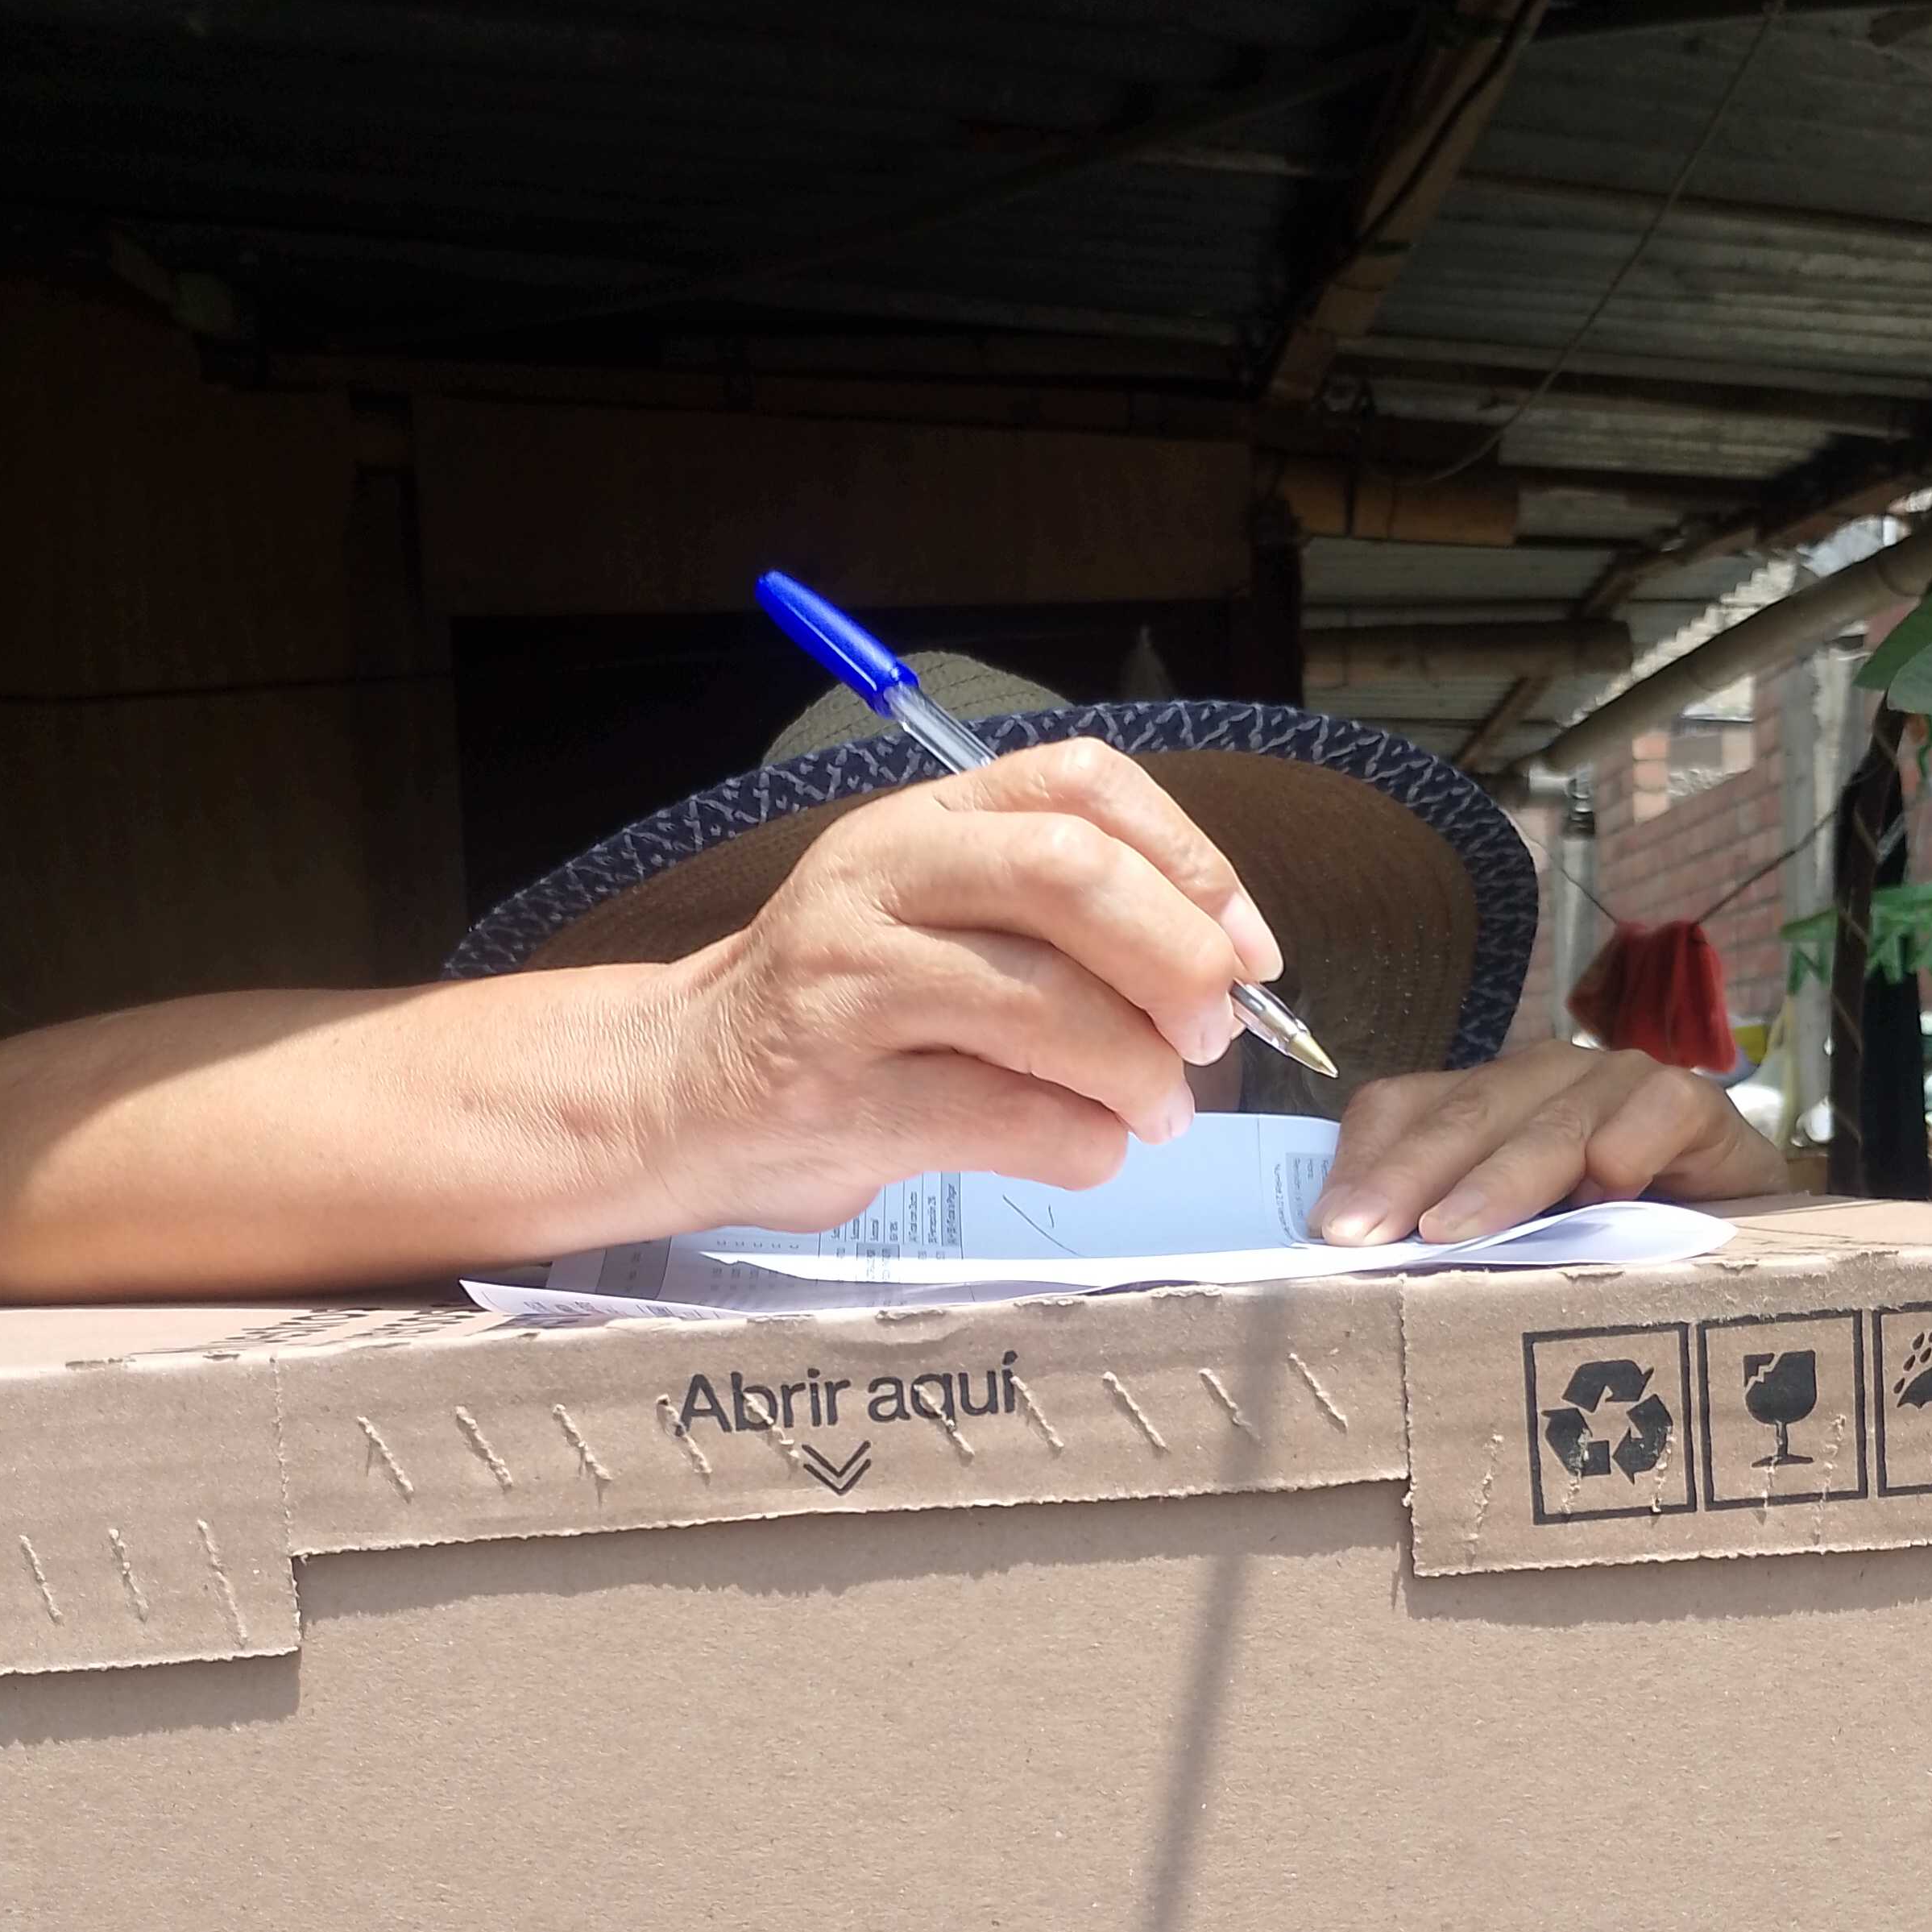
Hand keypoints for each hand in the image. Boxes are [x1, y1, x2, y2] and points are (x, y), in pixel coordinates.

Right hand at [645, 738, 1279, 1234]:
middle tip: (1212, 1031)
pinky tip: (1088, 1147)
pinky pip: (1009, 1118)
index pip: (1080, 784)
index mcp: (920, 819)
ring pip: (1047, 1006)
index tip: (1248, 949)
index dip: (1195, 861)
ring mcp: (850, 988)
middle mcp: (879, 883)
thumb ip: (1056, 911)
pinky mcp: (840, 1099)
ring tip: (1157, 1110)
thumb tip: (1231, 962)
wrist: (683, 1091)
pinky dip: (1084, 1143)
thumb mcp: (932, 913)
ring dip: (1140, 1072)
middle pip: (1070, 876)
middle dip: (1178, 959)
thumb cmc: (846, 1008)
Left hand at [1311, 1041, 1787, 1244]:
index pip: (1400, 1107)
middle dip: (1408, 1177)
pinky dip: (1627, 1150)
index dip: (1364, 1164)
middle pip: (1462, 1115)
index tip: (1328, 1229)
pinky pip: (1651, 1115)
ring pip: (1547, 1122)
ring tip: (1454, 1232)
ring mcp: (1616, 1081)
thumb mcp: (1517, 1239)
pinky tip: (1608, 1192)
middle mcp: (1542, 1079)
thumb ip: (1448, 1237)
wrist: (1745, 1225)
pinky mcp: (1690, 1100)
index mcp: (1483, 1103)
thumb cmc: (1610, 1240)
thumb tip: (1356, 1266)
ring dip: (1500, 1178)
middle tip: (1364, 1234)